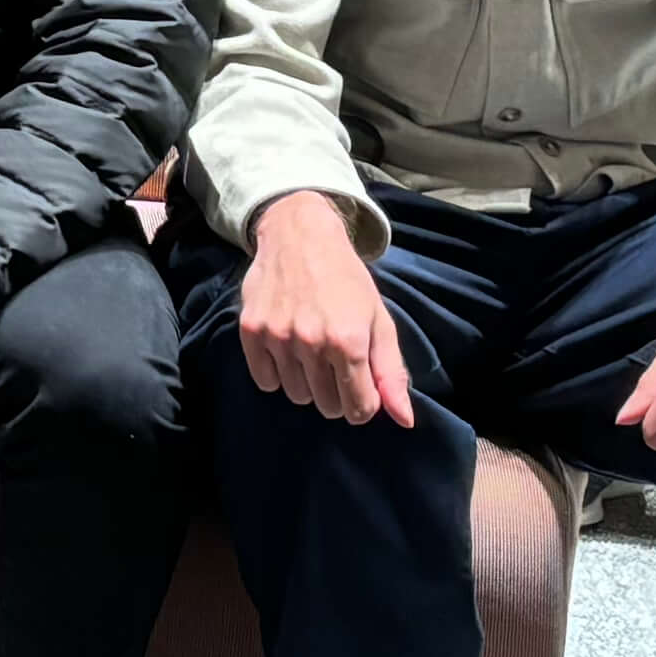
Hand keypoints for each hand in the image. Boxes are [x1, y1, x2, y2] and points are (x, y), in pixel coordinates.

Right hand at [237, 198, 415, 427]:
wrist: (301, 236)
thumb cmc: (347, 280)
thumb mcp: (379, 320)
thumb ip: (391, 372)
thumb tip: (404, 420)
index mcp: (350, 340)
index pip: (359, 408)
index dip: (364, 403)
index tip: (360, 386)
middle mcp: (312, 341)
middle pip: (327, 406)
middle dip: (336, 393)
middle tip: (335, 364)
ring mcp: (278, 336)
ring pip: (296, 395)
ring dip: (307, 383)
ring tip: (311, 352)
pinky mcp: (251, 331)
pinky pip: (265, 381)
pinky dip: (277, 374)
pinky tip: (287, 350)